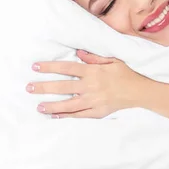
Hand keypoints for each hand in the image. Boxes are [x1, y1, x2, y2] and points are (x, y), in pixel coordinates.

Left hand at [27, 50, 148, 118]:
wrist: (139, 91)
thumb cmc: (125, 74)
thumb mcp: (111, 60)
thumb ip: (93, 58)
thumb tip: (77, 52)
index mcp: (93, 72)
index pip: (67, 68)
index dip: (50, 67)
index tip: (36, 67)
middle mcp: (90, 86)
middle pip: (63, 87)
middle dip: (44, 87)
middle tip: (29, 88)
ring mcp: (93, 101)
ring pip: (68, 104)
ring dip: (52, 105)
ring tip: (38, 106)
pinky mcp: (97, 112)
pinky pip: (79, 115)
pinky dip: (66, 116)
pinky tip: (55, 116)